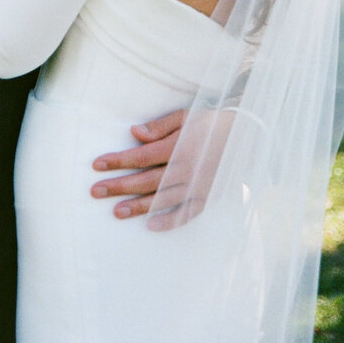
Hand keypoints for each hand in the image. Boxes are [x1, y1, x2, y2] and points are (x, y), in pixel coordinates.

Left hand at [91, 106, 234, 229]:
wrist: (248, 137)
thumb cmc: (212, 123)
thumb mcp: (186, 116)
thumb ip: (159, 126)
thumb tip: (134, 133)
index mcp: (178, 147)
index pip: (140, 156)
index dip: (117, 160)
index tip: (97, 165)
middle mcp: (185, 169)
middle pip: (146, 180)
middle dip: (119, 185)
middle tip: (95, 191)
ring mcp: (197, 186)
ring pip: (162, 199)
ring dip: (137, 206)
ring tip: (115, 212)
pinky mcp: (208, 197)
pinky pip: (187, 213)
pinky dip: (170, 221)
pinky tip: (151, 226)